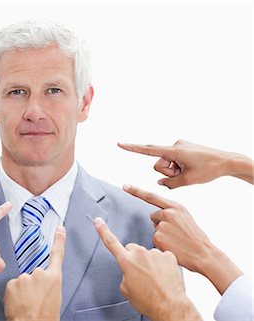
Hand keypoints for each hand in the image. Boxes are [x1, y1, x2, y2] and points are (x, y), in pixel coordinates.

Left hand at [4, 226, 65, 320]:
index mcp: (54, 278)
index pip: (57, 254)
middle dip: (33, 284)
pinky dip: (14, 293)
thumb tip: (43, 283)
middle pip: (35, 273)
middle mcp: (39, 274)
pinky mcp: (12, 283)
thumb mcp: (55, 297)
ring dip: (23, 290)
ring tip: (27, 303)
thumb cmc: (45, 317)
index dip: (59, 240)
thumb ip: (49, 284)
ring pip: (23, 280)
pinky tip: (19, 303)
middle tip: (35, 299)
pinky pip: (13, 286)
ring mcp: (25, 277)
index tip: (60, 228)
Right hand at [93, 217, 200, 320]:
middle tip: (141, 274)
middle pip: (132, 249)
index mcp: (126, 261)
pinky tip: (165, 276)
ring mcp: (155, 253)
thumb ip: (125, 274)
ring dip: (150, 263)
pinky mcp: (169, 256)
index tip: (98, 221)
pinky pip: (163, 257)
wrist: (169, 306)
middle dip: (134, 258)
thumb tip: (130, 271)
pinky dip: (163, 265)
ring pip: (149, 254)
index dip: (103, 231)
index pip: (110, 242)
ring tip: (155, 279)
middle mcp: (139, 254)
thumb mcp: (126, 290)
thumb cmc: (148, 301)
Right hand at [118, 140, 252, 187]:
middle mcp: (174, 145)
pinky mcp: (184, 149)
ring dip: (174, 170)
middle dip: (167, 172)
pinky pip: (174, 160)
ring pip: (166, 163)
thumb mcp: (188, 181)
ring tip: (189, 171)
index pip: (148, 150)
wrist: (228, 161)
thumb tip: (161, 182)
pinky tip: (192, 167)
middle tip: (183, 174)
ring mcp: (179, 146)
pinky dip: (178, 167)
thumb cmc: (209, 170)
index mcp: (174, 151)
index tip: (119, 144)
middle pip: (158, 164)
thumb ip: (170, 183)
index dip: (132, 148)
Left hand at [123, 184, 242, 294]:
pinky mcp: (157, 237)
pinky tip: (173, 247)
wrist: (204, 254)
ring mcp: (162, 225)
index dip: (136, 191)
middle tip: (176, 234)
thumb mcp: (185, 218)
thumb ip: (171, 213)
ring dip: (162, 235)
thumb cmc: (195, 237)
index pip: (152, 196)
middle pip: (153, 215)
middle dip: (160, 223)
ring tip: (177, 241)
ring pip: (155, 228)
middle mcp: (168, 213)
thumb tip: (156, 216)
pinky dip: (161, 244)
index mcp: (175, 207)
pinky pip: (154, 239)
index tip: (125, 186)